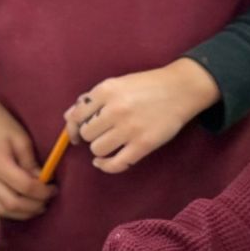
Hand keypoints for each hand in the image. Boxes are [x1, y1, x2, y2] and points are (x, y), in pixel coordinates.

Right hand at [0, 78, 53, 220]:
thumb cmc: (2, 125)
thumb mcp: (22, 139)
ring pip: (1, 211)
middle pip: (13, 204)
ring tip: (36, 206)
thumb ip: (31, 163)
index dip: (43, 192)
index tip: (54, 189)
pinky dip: (7, 212)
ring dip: (21, 213)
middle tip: (47, 201)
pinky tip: (19, 207)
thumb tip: (43, 182)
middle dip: (34, 206)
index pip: (25, 187)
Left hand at [65, 59, 219, 174]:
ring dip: (100, 149)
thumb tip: (68, 117)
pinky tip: (103, 162)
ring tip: (110, 142)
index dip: (73, 127)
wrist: (181, 89)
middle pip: (87, 134)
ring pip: (98, 150)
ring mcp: (130, 128)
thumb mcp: (117, 84)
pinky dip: (106, 166)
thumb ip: (92, 99)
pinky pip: (116, 164)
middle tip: (102, 132)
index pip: (76, 116)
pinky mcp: (143, 144)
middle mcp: (116, 109)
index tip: (77, 133)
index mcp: (107, 90)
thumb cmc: (146, 86)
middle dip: (91, 136)